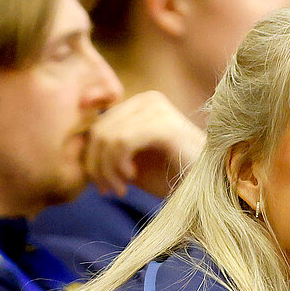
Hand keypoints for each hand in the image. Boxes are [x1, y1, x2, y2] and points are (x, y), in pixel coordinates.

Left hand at [83, 91, 204, 198]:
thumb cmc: (175, 179)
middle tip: (109, 190)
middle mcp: (149, 99)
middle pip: (98, 129)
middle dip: (97, 166)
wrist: (211, 190)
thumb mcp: (134, 162)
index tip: (104, 185)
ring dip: (107, 169)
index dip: (93, 157)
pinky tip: (131, 179)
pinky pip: (121, 141)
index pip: (98, 124)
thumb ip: (109, 151)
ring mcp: (157, 109)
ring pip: (107, 136)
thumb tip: (78, 147)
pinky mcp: (163, 125)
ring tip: (121, 188)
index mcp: (141, 104)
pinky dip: (118, 165)